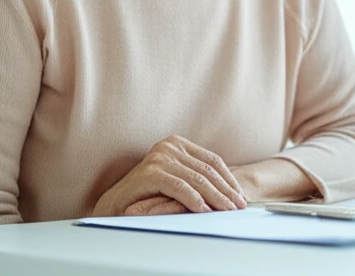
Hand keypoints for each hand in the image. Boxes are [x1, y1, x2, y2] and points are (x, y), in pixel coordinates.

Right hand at [92, 135, 248, 217]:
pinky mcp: (151, 172)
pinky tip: (205, 210)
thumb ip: (195, 178)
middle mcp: (169, 146)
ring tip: (226, 211)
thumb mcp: (175, 180)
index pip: (212, 161)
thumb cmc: (146, 194)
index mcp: (178, 144)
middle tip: (239, 206)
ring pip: (196, 179)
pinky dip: (194, 199)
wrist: (114, 205)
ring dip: (215, 197)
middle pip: (207, 170)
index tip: (240, 195)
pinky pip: (179, 187)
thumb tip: (228, 193)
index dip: (229, 179)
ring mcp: (160, 157)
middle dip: (226, 190)